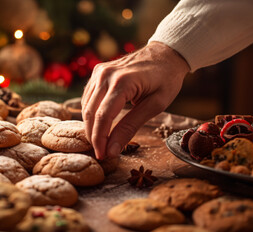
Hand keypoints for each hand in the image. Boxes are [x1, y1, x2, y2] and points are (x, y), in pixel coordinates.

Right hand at [81, 41, 189, 159]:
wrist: (165, 54)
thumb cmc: (165, 79)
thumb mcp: (155, 105)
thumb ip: (131, 127)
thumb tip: (112, 150)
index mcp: (122, 82)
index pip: (103, 116)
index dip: (100, 139)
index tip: (103, 156)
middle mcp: (106, 75)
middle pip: (90, 112)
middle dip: (93, 136)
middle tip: (101, 153)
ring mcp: (100, 71)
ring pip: (86, 106)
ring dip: (90, 126)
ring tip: (100, 142)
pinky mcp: (98, 71)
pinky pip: (88, 97)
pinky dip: (91, 113)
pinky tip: (99, 124)